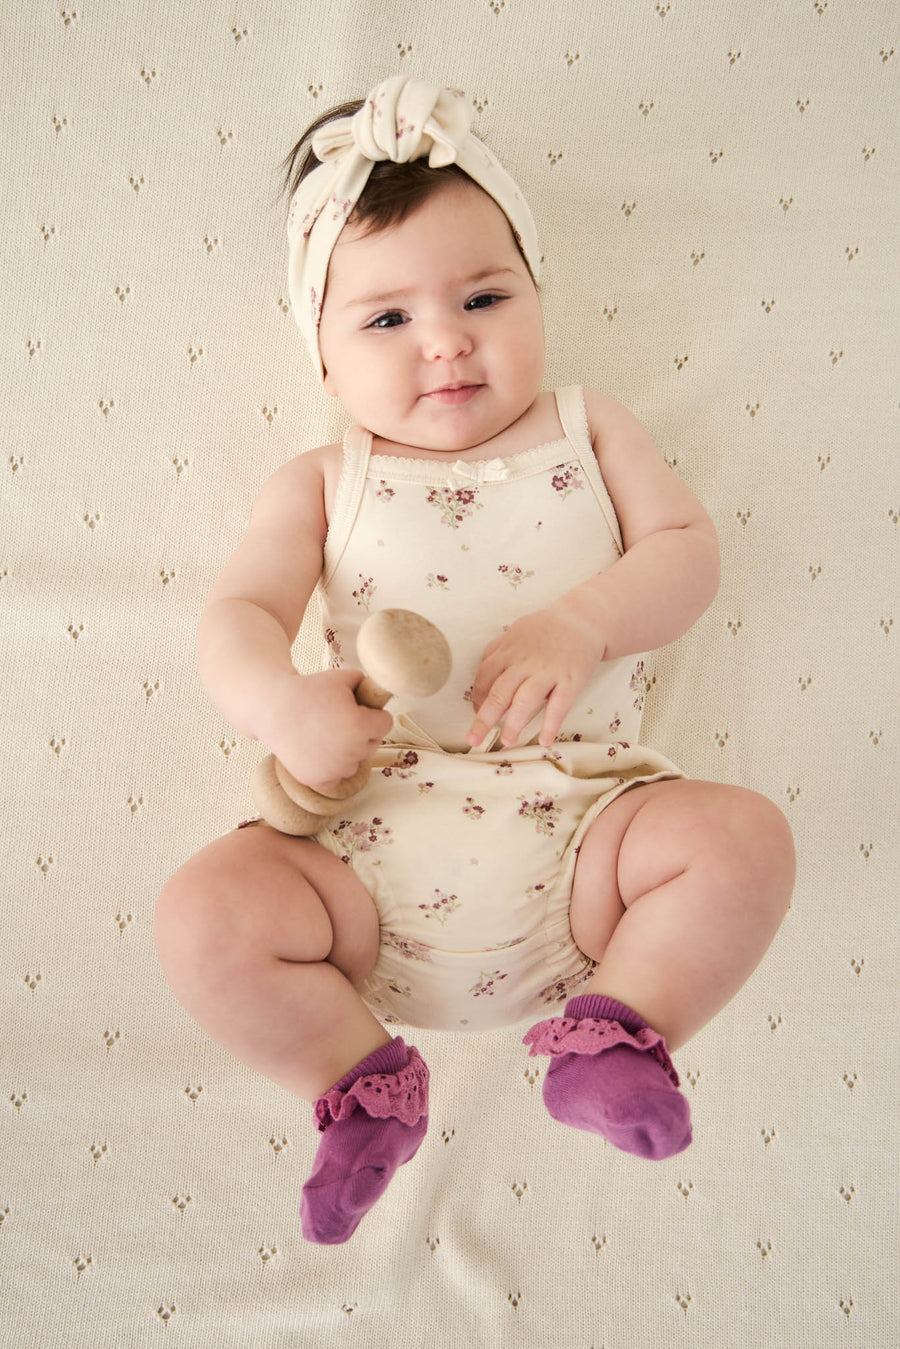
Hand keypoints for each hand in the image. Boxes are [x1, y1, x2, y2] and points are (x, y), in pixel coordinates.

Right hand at [262, 668, 393, 793]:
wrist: (273, 708)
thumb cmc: (309, 690)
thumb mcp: (342, 677)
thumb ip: (368, 684)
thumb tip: (382, 690)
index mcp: (360, 726)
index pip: (386, 723)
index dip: (373, 713)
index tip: (359, 708)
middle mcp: (350, 751)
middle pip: (372, 743)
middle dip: (362, 732)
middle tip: (338, 719)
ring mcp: (334, 769)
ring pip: (355, 761)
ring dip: (348, 750)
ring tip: (326, 733)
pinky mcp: (319, 780)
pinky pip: (337, 776)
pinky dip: (331, 767)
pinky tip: (319, 749)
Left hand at [466, 604, 606, 748]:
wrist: (583, 619)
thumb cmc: (547, 629)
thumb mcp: (516, 631)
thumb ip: (497, 650)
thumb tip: (480, 673)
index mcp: (509, 651)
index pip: (484, 677)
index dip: (477, 698)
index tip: (476, 714)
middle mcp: (526, 662)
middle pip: (500, 692)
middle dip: (484, 718)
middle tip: (474, 739)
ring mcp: (549, 671)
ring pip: (526, 700)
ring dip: (514, 723)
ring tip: (507, 742)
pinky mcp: (571, 680)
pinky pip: (559, 706)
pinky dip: (551, 725)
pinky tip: (544, 740)